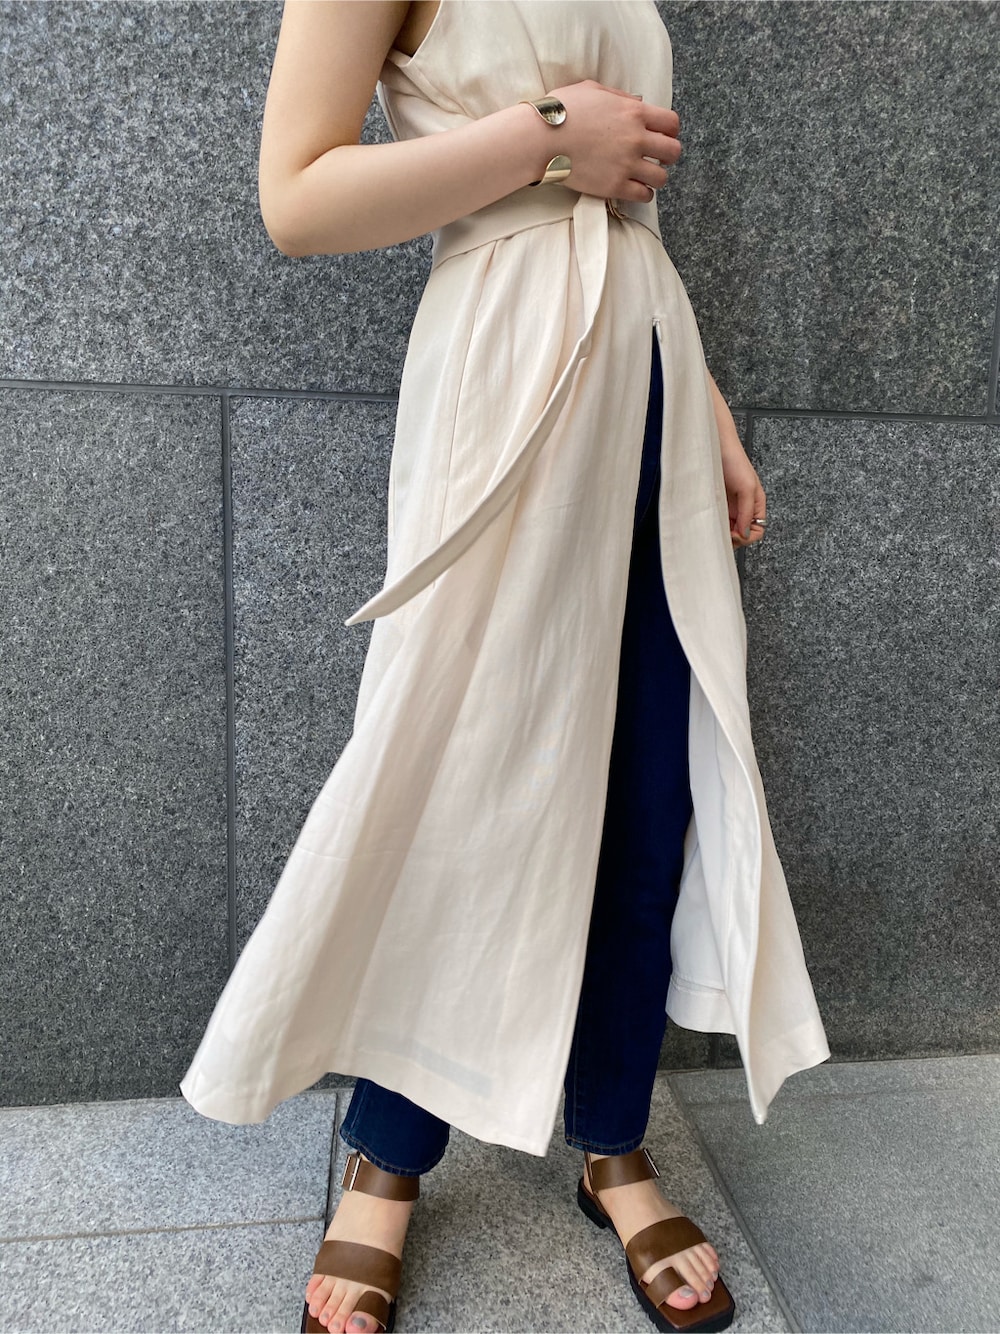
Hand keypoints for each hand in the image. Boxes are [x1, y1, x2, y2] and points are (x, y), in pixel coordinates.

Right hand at [543, 79, 680, 201]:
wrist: (541, 139)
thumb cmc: (561, 111)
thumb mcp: (592, 89)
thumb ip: (619, 97)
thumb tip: (636, 102)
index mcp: (633, 112)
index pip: (672, 123)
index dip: (670, 130)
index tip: (662, 135)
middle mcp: (636, 138)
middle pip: (673, 151)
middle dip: (667, 155)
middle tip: (656, 157)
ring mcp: (626, 164)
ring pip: (662, 177)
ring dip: (655, 177)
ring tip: (643, 176)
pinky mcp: (614, 186)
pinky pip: (644, 195)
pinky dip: (643, 193)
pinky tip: (633, 188)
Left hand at [720, 438, 765, 548]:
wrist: (715, 448)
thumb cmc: (734, 462)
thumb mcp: (747, 487)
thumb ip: (747, 512)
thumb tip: (745, 534)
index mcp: (756, 505)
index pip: (758, 531)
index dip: (747, 536)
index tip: (735, 533)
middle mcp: (744, 508)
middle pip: (743, 534)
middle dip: (735, 538)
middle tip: (723, 534)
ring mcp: (729, 508)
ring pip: (729, 530)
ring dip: (723, 533)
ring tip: (716, 528)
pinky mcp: (717, 505)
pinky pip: (718, 522)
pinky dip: (715, 526)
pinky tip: (710, 523)